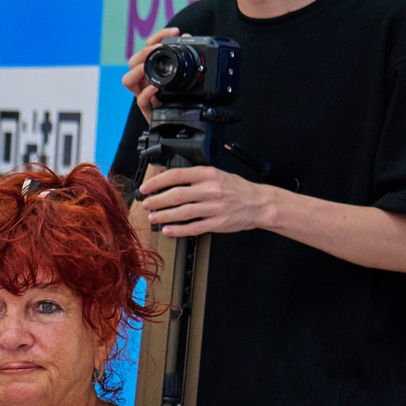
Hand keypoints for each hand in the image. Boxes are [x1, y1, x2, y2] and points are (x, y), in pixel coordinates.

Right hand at [123, 26, 179, 115]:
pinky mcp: (149, 110)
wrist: (183, 122)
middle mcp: (146, 80)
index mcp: (154, 69)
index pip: (149, 47)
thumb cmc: (183, 97)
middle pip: (133, 62)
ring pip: (128, 80)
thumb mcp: (186, 72)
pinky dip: (146, 93)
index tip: (175, 32)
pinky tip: (156, 88)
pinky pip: (140, 101)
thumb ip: (186, 55)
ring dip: (138, 71)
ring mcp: (144, 94)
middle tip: (160, 50)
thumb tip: (188, 37)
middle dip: (145, 52)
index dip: (159, 36)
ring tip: (150, 67)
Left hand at [136, 164, 270, 237]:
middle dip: (156, 201)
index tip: (145, 188)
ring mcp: (214, 207)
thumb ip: (196, 177)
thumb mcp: (218, 175)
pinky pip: (193, 228)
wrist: (260, 203)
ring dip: (163, 216)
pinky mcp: (217, 223)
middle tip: (146, 204)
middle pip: (175, 195)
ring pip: (182, 212)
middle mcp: (211, 190)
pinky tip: (167, 230)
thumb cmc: (237, 189)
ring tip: (152, 217)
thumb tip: (169, 180)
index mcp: (209, 175)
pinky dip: (178, 230)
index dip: (157, 182)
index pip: (176, 176)